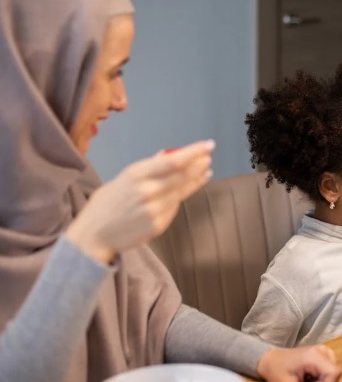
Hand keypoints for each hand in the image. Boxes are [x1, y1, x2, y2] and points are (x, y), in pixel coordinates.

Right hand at [65, 140, 214, 262]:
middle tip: (208, 157)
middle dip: (198, 165)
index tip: (207, 145)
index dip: (193, 152)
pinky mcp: (158, 225)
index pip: (172, 161)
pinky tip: (190, 188)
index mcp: (135, 175)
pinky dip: (183, 196)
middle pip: (182, 175)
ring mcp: (154, 209)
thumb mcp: (122, 178)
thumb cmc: (105, 204)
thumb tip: (167, 154)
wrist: (94, 236)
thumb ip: (147, 167)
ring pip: (182, 191)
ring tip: (206, 171)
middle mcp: (146, 191)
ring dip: (196, 180)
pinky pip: (175, 207)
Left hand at [256, 344, 341, 381]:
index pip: (335, 373)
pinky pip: (330, 369)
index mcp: (314, 356)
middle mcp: (322, 350)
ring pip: (334, 372)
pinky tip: (310, 377)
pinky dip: (322, 377)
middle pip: (335, 373)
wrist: (270, 360)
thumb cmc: (276, 373)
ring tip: (307, 381)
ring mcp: (323, 350)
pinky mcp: (323, 353)